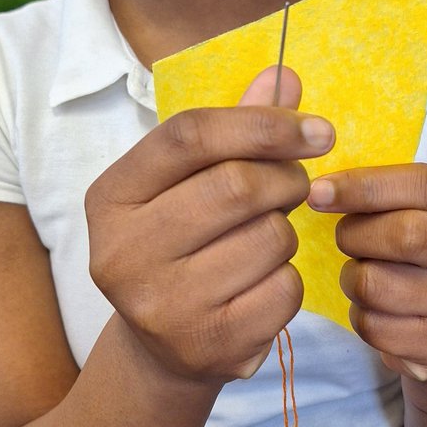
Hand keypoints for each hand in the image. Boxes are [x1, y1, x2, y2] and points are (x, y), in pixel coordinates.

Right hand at [85, 68, 334, 382]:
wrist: (161, 350)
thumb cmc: (180, 246)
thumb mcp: (188, 185)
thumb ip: (233, 131)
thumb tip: (284, 76)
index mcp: (111, 197)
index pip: (190, 136)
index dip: (261, 124)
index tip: (315, 129)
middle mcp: (123, 252)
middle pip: (236, 186)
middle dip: (286, 178)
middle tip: (295, 184)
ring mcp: (163, 305)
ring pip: (270, 238)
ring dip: (286, 231)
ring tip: (264, 240)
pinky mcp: (207, 346)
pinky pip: (285, 289)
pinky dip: (290, 279)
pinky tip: (263, 284)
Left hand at [308, 164, 426, 382]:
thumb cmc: (423, 258)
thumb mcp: (421, 214)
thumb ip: (386, 195)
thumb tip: (323, 189)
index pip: (424, 185)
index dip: (366, 185)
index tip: (318, 191)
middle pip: (405, 234)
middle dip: (355, 234)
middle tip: (345, 238)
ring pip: (377, 284)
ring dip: (352, 278)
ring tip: (365, 275)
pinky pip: (373, 326)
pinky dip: (360, 315)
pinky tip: (377, 310)